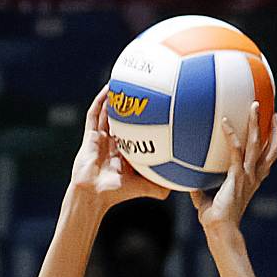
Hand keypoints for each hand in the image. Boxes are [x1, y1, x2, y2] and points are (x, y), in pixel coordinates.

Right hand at [70, 86, 169, 209]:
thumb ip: (164, 185)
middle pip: (124, 118)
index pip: (138, 132)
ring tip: (125, 81)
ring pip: (108, 113)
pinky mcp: (89, 136)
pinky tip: (108, 88)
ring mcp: (101, 138)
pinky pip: (95, 114)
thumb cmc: (118, 194)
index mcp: (127, 152)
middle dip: (132, 105)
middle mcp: (114, 143)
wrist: (94, 195)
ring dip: (115, 98)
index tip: (159, 107)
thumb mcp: (147, 188)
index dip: (146, 120)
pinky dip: (100, 100)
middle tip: (144, 89)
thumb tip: (186, 181)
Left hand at [191, 101, 276, 231]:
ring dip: (257, 123)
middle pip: (267, 147)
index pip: (265, 158)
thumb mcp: (206, 202)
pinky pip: (235, 151)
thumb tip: (188, 185)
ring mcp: (247, 175)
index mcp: (251, 180)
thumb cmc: (214, 220)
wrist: (220, 229)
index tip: (272, 128)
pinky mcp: (237, 176)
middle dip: (271, 128)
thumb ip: (200, 192)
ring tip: (256, 106)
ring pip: (257, 144)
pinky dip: (231, 135)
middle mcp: (253, 176)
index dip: (271, 142)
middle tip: (270, 110)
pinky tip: (225, 122)